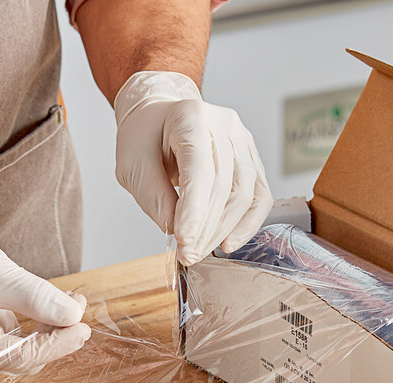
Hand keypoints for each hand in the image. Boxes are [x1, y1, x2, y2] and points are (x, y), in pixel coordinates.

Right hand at [0, 184, 90, 366]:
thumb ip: (36, 298)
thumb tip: (73, 316)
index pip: (22, 357)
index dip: (57, 345)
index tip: (82, 328)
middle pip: (29, 356)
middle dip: (57, 336)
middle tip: (78, 309)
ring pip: (32, 346)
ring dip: (55, 327)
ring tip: (73, 301)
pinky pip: (27, 332)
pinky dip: (45, 319)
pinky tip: (59, 302)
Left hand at [114, 71, 272, 265]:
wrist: (161, 116)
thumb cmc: (145, 137)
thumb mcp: (132, 165)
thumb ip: (153, 196)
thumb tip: (175, 230)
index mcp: (191, 118)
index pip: (200, 171)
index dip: (194, 212)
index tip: (184, 242)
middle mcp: (225, 125)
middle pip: (225, 187)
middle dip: (206, 229)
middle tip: (187, 255)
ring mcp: (243, 141)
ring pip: (245, 195)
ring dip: (222, 231)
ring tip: (199, 251)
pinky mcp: (252, 159)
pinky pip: (260, 197)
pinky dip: (246, 224)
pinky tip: (228, 243)